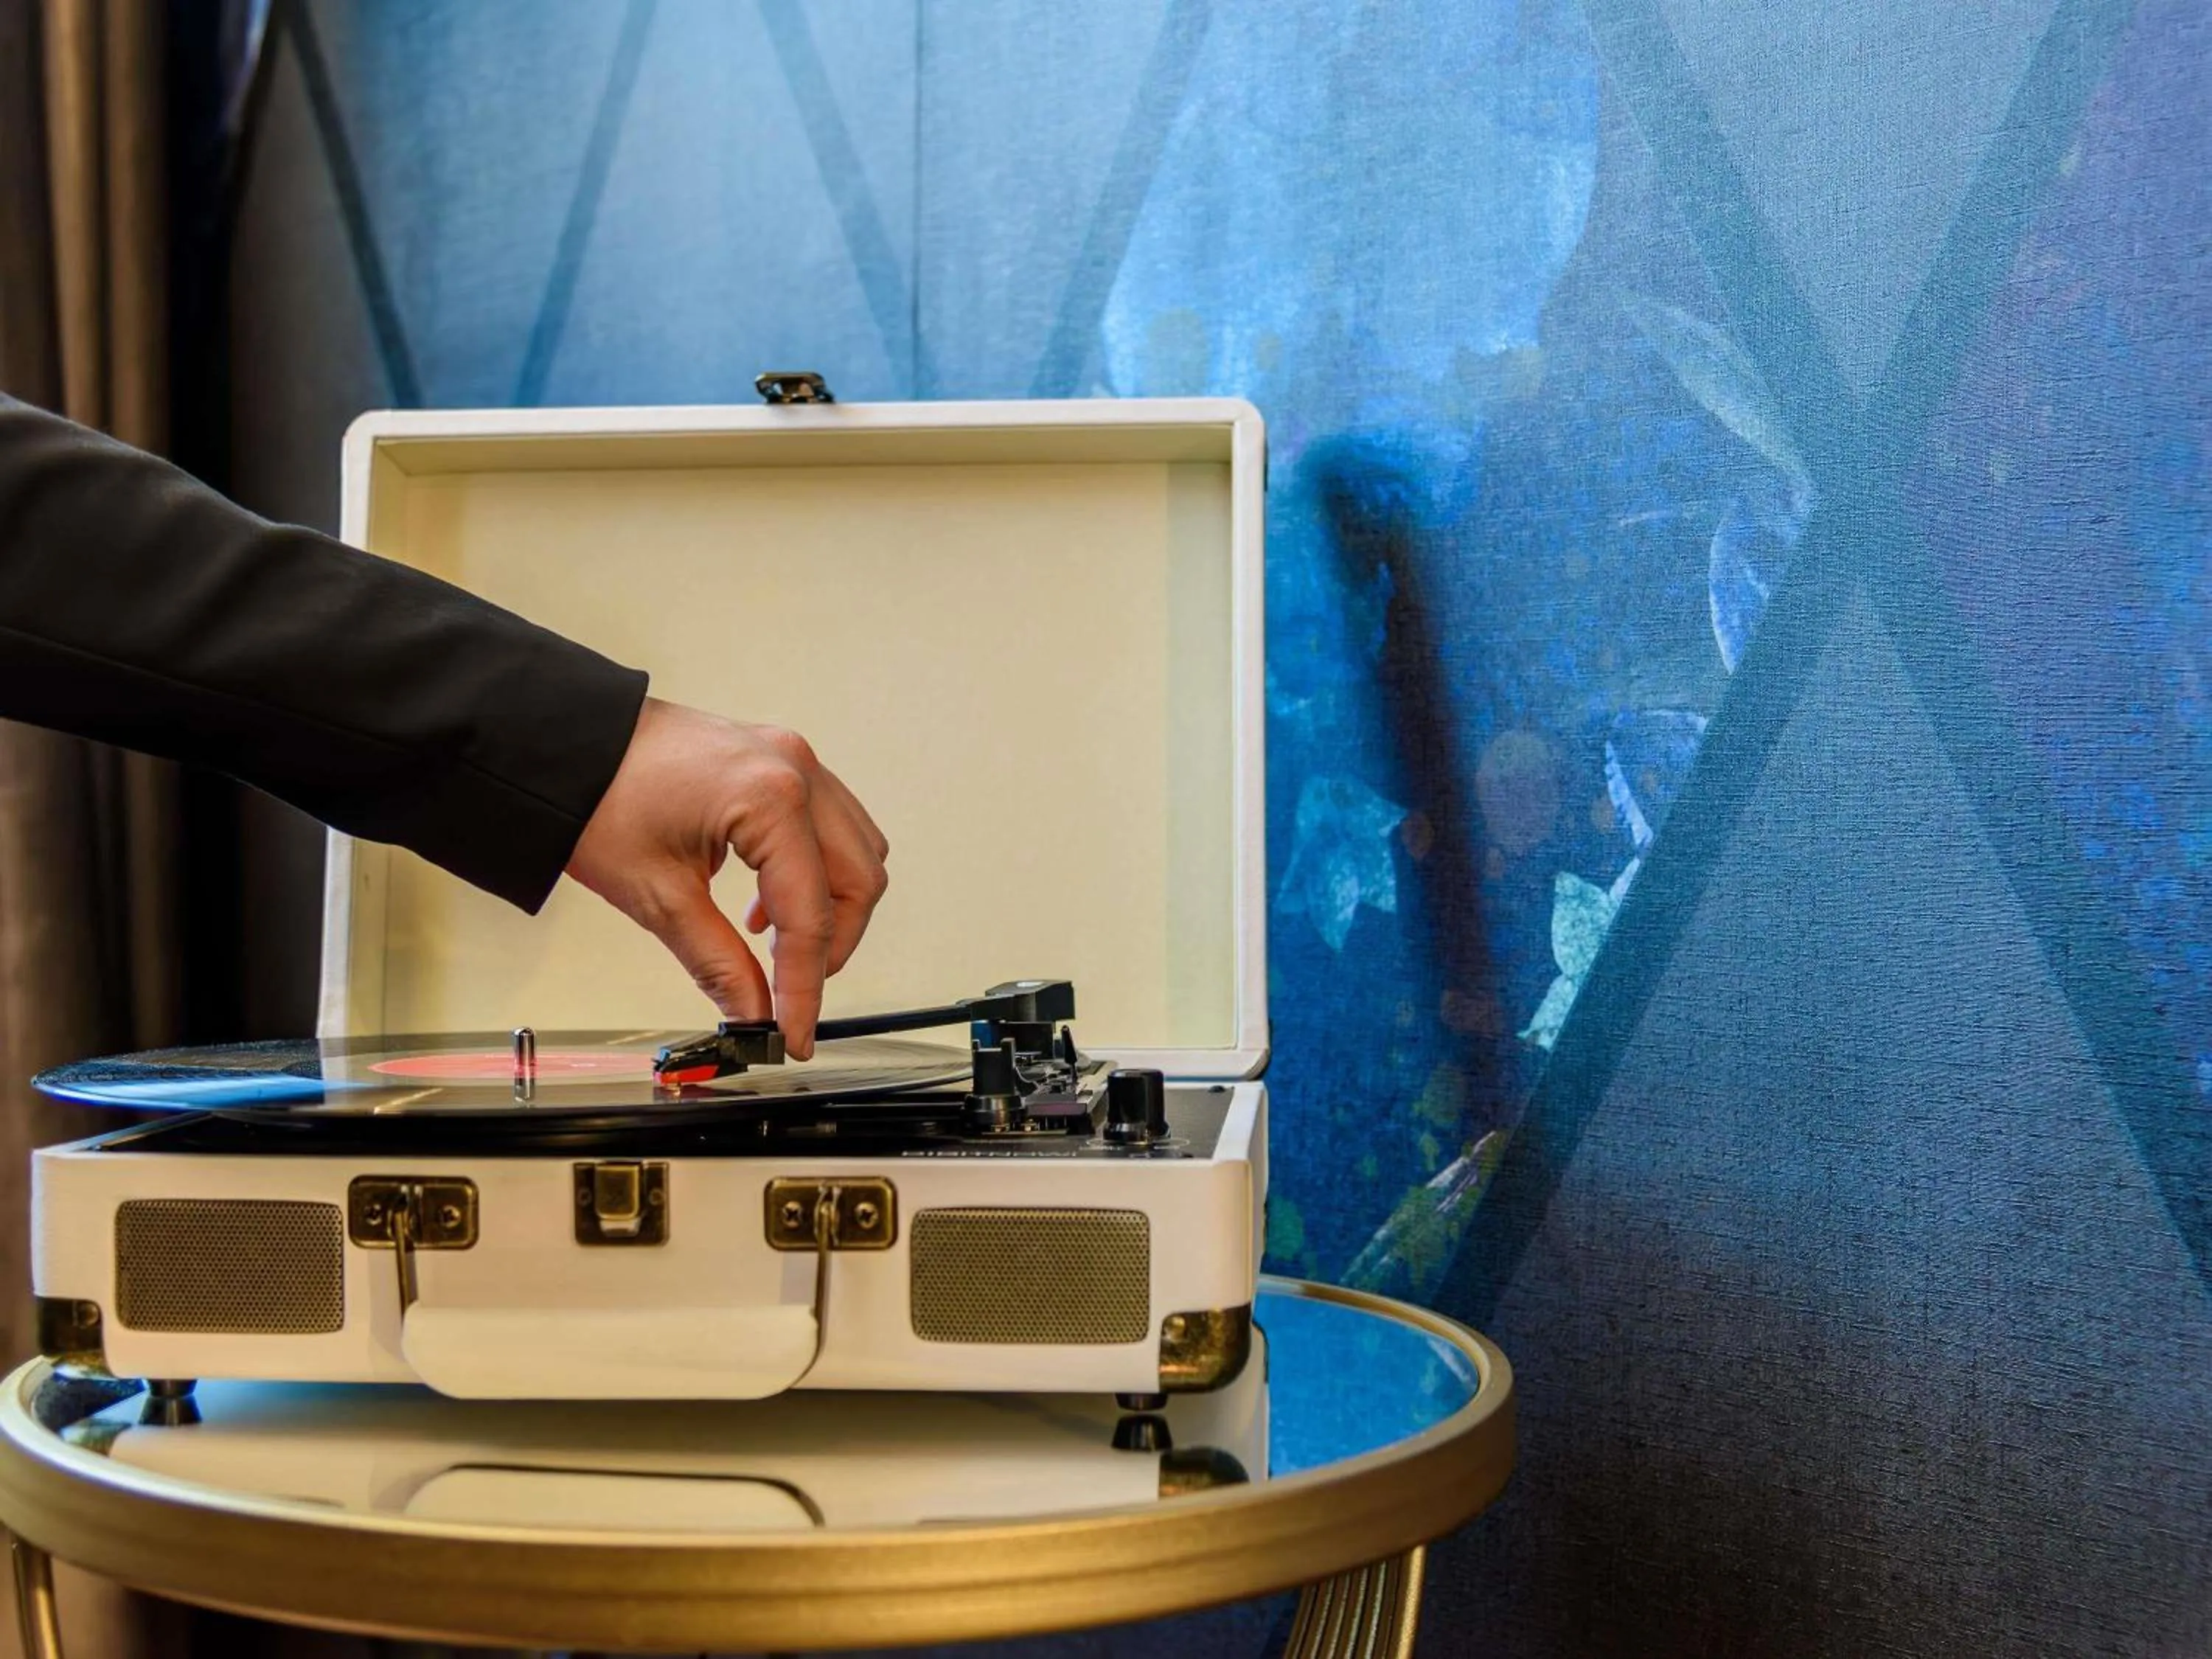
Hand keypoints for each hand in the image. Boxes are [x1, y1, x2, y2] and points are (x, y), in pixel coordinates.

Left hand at [564, 698, 889, 1056]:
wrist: (561, 744)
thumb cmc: (596, 798)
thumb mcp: (658, 896)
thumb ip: (718, 963)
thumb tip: (754, 1016)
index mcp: (770, 799)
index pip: (811, 914)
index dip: (806, 987)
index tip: (795, 1034)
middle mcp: (795, 770)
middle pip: (859, 879)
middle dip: (832, 945)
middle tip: (790, 992)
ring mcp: (792, 759)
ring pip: (856, 850)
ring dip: (829, 905)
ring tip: (773, 942)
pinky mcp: (778, 761)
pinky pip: (829, 824)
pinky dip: (813, 871)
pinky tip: (764, 901)